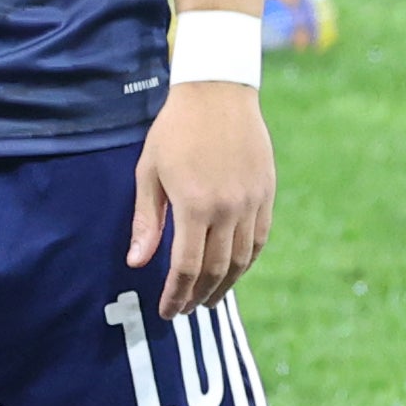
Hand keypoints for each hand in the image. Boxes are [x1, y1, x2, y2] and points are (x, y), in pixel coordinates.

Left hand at [128, 80, 275, 312]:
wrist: (218, 94)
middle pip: (216, 269)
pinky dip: (246, 261)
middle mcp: (228, 209)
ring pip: (242, 259)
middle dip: (199, 295)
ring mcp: (252, 202)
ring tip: (208, 298)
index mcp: (195, 205)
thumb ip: (146, 221)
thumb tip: (138, 263)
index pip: (186, 266)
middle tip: (185, 310)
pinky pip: (259, 239)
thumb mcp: (149, 173)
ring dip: (225, 285)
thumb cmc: (174, 132)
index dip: (176, 294)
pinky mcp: (267, 194)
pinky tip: (232, 271)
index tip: (167, 311)